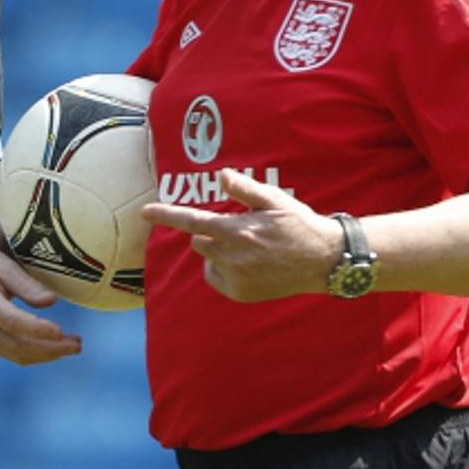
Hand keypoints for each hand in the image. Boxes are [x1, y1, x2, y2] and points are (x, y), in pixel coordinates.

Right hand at [0, 214, 81, 364]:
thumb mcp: (4, 266)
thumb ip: (26, 284)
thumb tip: (51, 300)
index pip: (12, 322)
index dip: (37, 330)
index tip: (60, 332)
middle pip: (18, 346)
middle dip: (50, 349)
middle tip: (77, 344)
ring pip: (19, 355)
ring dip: (48, 354)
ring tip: (74, 344)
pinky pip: (16, 354)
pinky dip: (39, 353)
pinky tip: (57, 345)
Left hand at [142, 169, 339, 301]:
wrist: (323, 261)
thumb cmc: (298, 225)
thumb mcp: (274, 200)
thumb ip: (244, 189)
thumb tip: (221, 175)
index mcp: (238, 230)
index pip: (192, 221)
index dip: (166, 215)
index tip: (144, 212)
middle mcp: (233, 256)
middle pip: (200, 240)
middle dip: (212, 233)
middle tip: (241, 229)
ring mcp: (236, 278)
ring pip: (208, 259)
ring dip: (218, 251)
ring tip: (250, 248)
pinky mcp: (240, 293)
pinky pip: (216, 278)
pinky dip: (224, 270)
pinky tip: (248, 265)